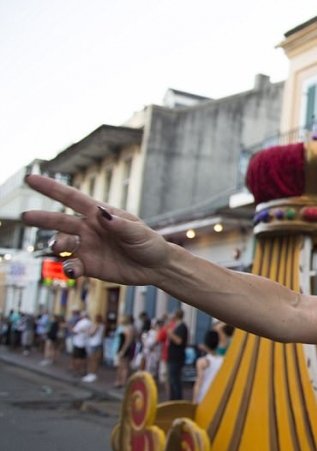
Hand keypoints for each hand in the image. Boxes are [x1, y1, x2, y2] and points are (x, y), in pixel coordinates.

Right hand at [21, 174, 173, 285]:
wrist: (156, 267)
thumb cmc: (149, 244)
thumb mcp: (138, 232)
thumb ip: (118, 225)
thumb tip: (100, 213)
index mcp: (100, 214)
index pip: (72, 198)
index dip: (51, 188)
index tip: (31, 179)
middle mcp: (89, 229)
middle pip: (61, 221)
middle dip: (43, 218)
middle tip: (26, 216)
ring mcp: (87, 247)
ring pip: (63, 243)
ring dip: (57, 244)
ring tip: (60, 247)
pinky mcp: (89, 265)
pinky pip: (72, 265)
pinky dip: (68, 268)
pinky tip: (73, 271)